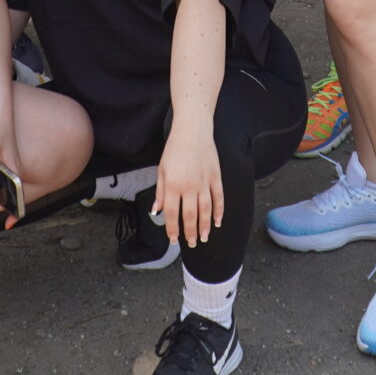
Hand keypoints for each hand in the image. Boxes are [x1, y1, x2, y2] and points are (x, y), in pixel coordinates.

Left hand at [155, 124, 223, 250]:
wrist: (193, 130)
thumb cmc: (174, 149)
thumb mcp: (162, 170)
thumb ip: (160, 192)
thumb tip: (156, 211)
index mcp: (173, 185)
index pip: (172, 213)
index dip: (172, 229)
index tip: (173, 240)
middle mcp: (189, 186)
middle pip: (190, 216)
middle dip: (190, 232)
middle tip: (191, 243)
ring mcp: (204, 182)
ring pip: (206, 210)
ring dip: (205, 226)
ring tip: (204, 238)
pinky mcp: (216, 177)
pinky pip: (219, 198)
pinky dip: (219, 212)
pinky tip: (217, 222)